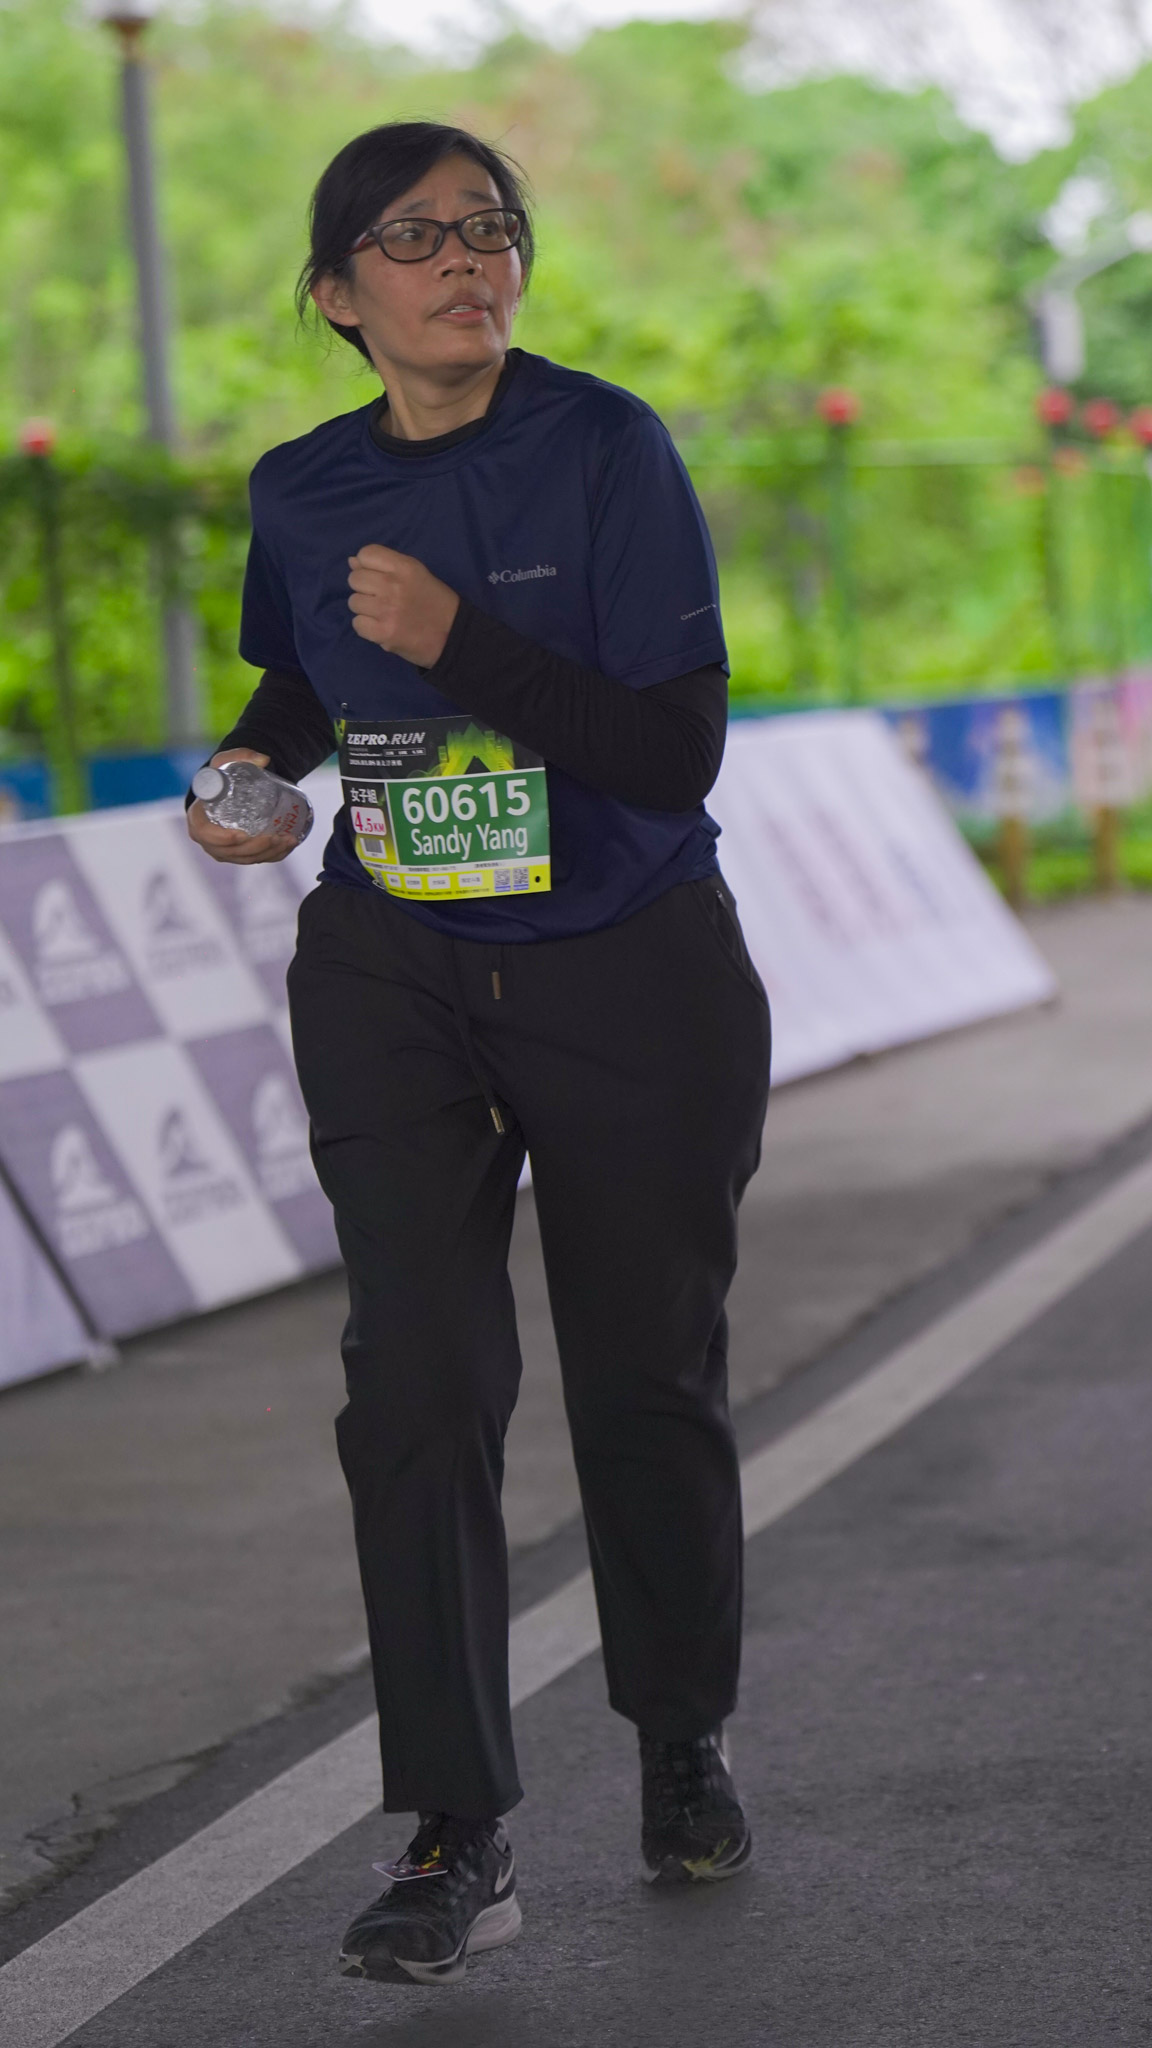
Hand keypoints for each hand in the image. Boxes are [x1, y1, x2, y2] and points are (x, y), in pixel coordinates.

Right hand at [185, 749, 298, 864]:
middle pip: (229, 851)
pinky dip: (273, 856)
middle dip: (254, 848)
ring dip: (267, 853)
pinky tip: (287, 846)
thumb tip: (265, 760)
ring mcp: (224, 849)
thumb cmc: (223, 777)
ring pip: (245, 858)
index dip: (221, 838)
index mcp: (198, 818)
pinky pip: (255, 859)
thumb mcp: (227, 762)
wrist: (229, 790)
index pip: (204, 834)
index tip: (242, 834)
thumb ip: (242, 755)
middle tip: (274, 837)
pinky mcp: (238, 854)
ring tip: (287, 840)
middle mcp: (209, 839)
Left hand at [347, 545, 458, 666]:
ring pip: (354, 602)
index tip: (377, 577)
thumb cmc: (435, 602)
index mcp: (404, 567)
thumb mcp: (416, 574)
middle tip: (381, 599)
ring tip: (383, 614)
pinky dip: (366, 627)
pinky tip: (381, 627)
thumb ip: (385, 566)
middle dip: (364, 589)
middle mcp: (392, 585)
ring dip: (365, 609)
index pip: (366, 554)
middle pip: (355, 579)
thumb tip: (351, 562)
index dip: (366, 565)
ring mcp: (386, 610)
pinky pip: (357, 624)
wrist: (454, 636)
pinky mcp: (383, 632)